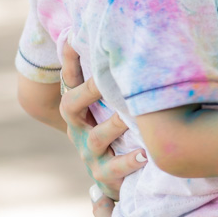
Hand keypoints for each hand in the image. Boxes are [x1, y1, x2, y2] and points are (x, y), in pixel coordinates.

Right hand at [59, 40, 145, 199]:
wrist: (120, 179)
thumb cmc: (122, 131)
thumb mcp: (117, 103)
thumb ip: (118, 77)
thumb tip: (114, 40)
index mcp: (81, 109)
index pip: (71, 80)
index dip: (70, 60)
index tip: (74, 37)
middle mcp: (80, 129)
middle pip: (70, 106)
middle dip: (88, 91)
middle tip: (105, 78)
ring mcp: (90, 154)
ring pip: (97, 137)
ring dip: (113, 125)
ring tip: (130, 117)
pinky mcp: (105, 175)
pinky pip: (115, 169)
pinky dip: (130, 162)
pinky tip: (146, 154)